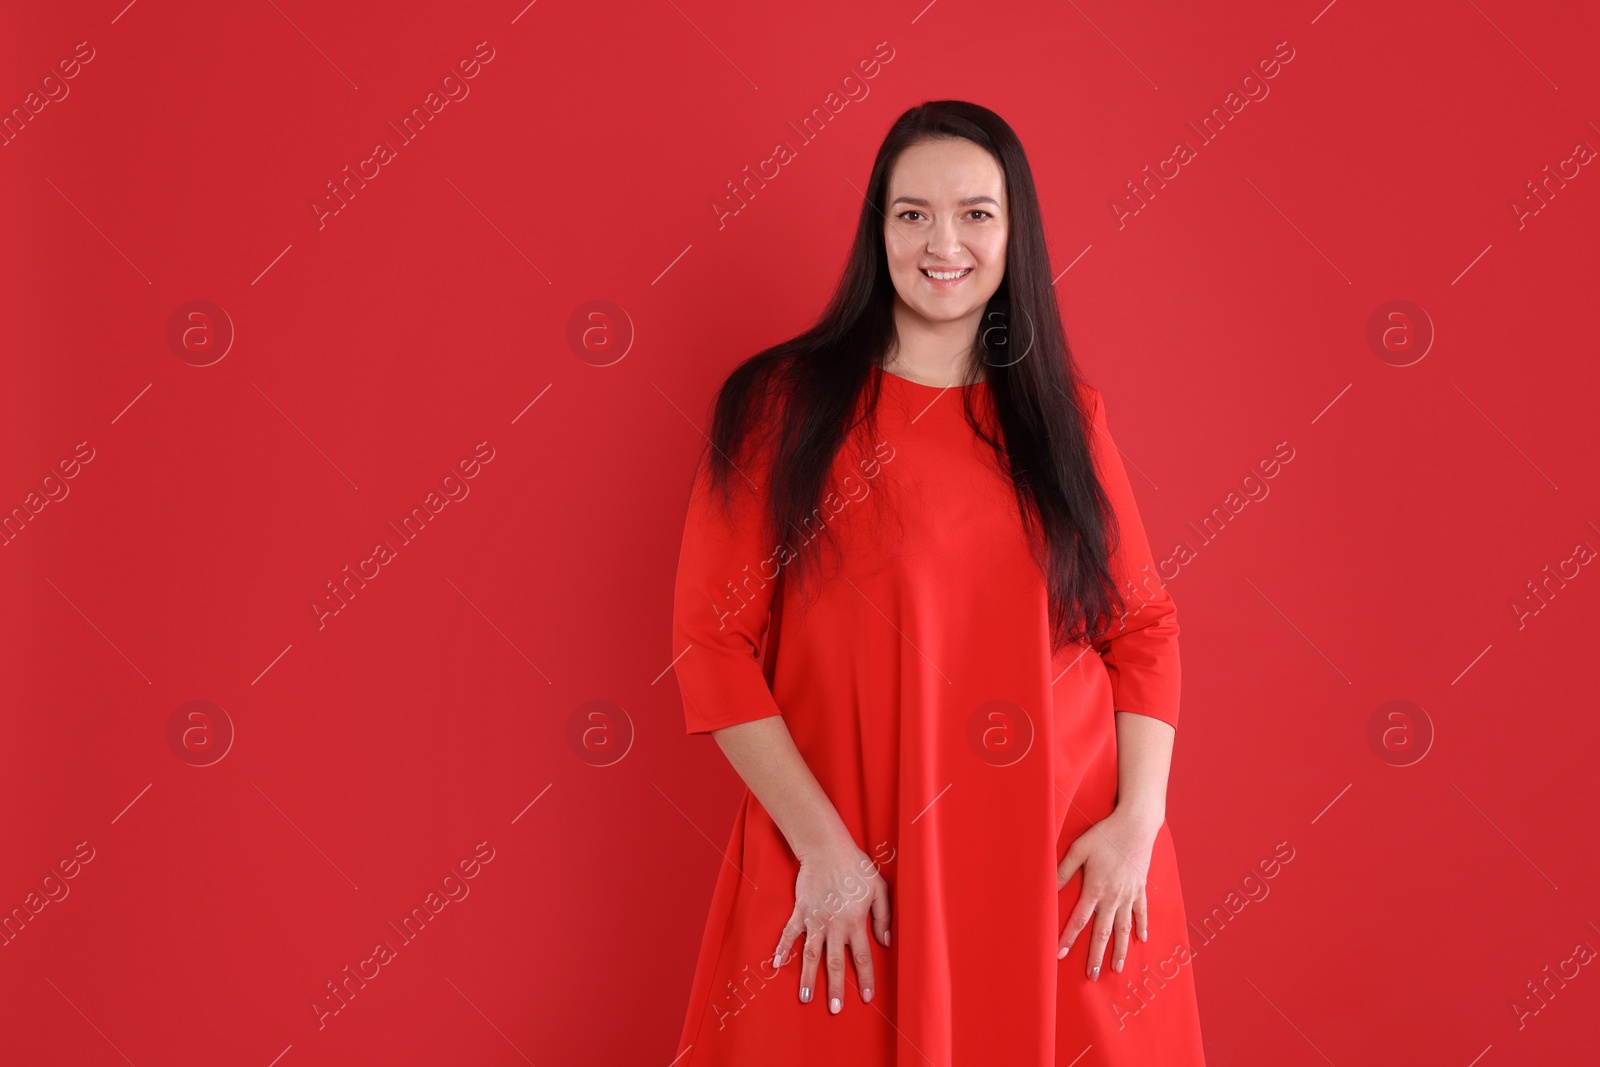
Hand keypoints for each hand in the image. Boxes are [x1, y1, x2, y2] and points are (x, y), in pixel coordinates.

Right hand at [773, 839, 890, 1012]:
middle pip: (836, 962)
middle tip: (835, 1009)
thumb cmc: (856, 867)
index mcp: (856, 921)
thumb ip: (884, 916)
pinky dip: (783, 948)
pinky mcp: (801, 911)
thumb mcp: (879, 888)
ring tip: (805, 998)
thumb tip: (885, 942)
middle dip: (836, 988)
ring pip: (811, 954)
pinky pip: (790, 933)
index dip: (866, 979)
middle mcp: (835, 925)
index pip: (863, 957)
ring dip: (808, 977)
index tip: (867, 998)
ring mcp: (816, 919)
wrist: (827, 849)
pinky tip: (776, 964)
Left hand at [1056, 807, 1159, 980]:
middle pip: (1103, 932)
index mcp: (1095, 889)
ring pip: (1123, 928)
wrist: (1136, 825)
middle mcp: (1113, 897)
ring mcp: (1129, 894)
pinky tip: (1141, 940)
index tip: (1061, 955)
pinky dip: (1141, 926)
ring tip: (1116, 968)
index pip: (1078, 920)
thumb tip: (1049, 887)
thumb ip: (1064, 870)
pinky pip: (1142, 912)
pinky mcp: (1141, 888)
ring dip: (1120, 949)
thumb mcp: (1079, 849)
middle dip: (1096, 955)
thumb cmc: (1105, 835)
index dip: (1069, 938)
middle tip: (1092, 975)